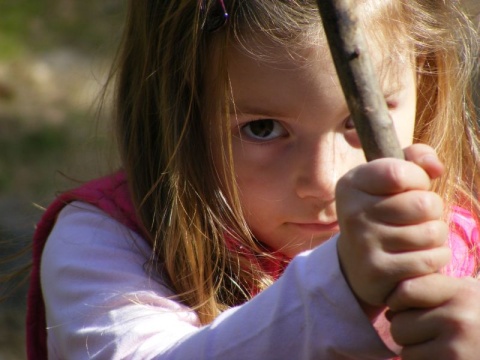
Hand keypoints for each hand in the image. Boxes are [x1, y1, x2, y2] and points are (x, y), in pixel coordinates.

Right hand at [335, 144, 449, 306]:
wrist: (355, 262)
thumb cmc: (382, 212)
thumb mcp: (388, 180)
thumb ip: (414, 159)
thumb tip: (435, 167)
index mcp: (352, 184)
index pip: (401, 173)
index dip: (419, 179)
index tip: (412, 187)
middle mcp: (352, 213)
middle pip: (424, 204)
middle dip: (432, 209)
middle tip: (418, 216)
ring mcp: (363, 244)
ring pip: (432, 233)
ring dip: (435, 235)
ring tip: (419, 236)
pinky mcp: (378, 271)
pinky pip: (430, 259)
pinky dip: (436, 257)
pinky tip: (420, 255)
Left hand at [386, 274, 479, 359]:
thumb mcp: (467, 295)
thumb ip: (433, 291)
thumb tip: (389, 309)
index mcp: (460, 293)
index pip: (405, 290)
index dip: (398, 301)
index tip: (407, 307)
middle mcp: (459, 318)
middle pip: (398, 324)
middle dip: (406, 332)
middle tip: (427, 335)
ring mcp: (457, 348)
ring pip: (405, 351)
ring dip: (415, 353)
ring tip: (439, 349)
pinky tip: (443, 358)